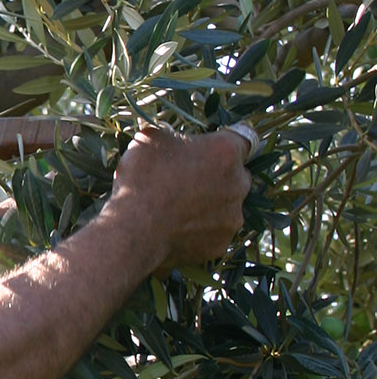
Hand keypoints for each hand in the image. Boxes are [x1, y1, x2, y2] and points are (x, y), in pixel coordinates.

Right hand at [105, 125, 252, 274]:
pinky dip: (200, 231)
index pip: (245, 137)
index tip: (212, 146)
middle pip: (236, 174)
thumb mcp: (150, 139)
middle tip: (186, 179)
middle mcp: (239, 184)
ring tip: (177, 209)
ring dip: (210, 203)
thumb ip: (172, 134)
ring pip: (227, 205)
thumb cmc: (143, 179)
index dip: (227, 140)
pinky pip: (214, 233)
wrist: (134, 231)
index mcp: (225, 152)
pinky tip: (176, 229)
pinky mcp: (221, 244)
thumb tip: (170, 137)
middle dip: (217, 174)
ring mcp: (232, 218)